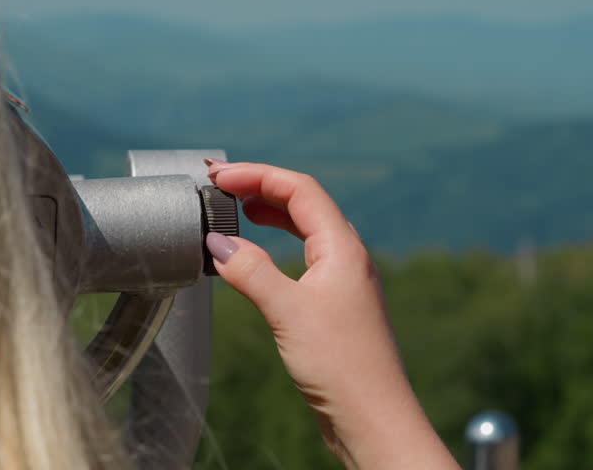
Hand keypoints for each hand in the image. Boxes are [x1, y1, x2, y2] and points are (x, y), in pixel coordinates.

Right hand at [204, 161, 457, 469]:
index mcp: (343, 247)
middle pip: (304, 203)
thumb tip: (218, 243)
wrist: (373, 417)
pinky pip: (306, 258)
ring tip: (237, 210)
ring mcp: (344, 281)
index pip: (300, 189)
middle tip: (221, 188)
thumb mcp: (287, 312)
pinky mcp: (337, 306)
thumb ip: (251, 272)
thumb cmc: (341, 364)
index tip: (219, 177)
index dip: (258, 176)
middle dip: (262, 189)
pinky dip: (279, 246)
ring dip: (272, 215)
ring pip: (307, 230)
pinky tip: (259, 258)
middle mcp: (348, 257)